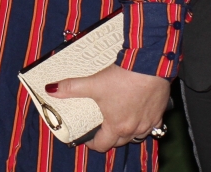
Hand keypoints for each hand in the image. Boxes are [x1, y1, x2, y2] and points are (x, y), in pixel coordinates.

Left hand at [46, 64, 170, 152]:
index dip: (92, 143)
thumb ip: (71, 88)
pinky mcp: (160, 112)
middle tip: (101, 128)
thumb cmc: (123, 78)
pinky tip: (141, 113)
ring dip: (128, 132)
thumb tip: (51, 89)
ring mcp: (149, 122)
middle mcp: (134, 129)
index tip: (87, 138)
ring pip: (137, 135)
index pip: (102, 145)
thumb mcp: (93, 83)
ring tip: (120, 121)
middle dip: (110, 138)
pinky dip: (145, 122)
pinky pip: (152, 125)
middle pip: (120, 142)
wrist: (150, 65)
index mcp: (116, 126)